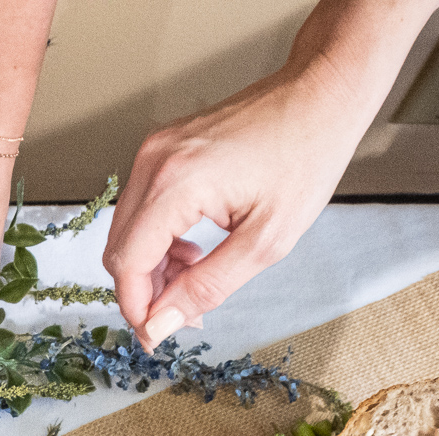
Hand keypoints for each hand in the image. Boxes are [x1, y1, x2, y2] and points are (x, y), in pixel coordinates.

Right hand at [102, 69, 364, 349]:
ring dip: (152, 267)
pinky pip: (141, 208)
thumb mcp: (265, 241)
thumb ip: (206, 286)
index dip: (138, 308)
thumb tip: (162, 325)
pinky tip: (192, 251)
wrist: (320, 96)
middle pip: (119, 249)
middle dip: (145, 291)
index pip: (127, 263)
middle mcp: (153, 162)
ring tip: (195, 280)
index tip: (158, 337)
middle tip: (186, 313)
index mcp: (176, 183)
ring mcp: (154, 151)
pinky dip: (158, 240)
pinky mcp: (162, 149)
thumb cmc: (305, 158)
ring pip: (127, 231)